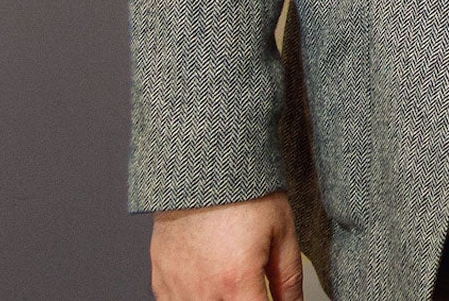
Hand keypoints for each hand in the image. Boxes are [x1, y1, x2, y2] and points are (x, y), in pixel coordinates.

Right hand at [151, 192, 300, 300]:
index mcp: (235, 282)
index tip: (269, 298)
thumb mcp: (281, 232)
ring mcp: (177, 285)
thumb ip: (288, 280)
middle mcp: (203, 290)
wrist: (204, 162)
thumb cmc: (243, 191)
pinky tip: (205, 288)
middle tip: (250, 289)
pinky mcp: (160, 275)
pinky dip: (189, 300)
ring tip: (230, 287)